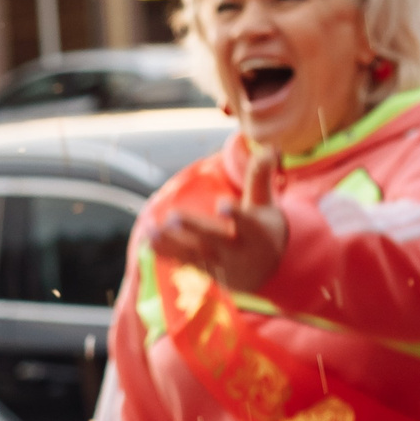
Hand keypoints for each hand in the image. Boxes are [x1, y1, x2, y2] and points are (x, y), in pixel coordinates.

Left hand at [142, 148, 287, 292]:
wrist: (269, 272)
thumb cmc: (264, 228)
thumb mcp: (266, 203)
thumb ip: (260, 176)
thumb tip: (271, 148)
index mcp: (256, 232)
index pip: (247, 222)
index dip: (235, 214)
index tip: (222, 204)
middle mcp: (239, 250)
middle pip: (215, 239)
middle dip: (193, 228)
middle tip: (172, 217)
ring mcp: (222, 264)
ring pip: (196, 254)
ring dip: (171, 243)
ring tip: (150, 230)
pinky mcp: (208, 271)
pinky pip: (186, 263)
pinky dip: (168, 253)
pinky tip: (148, 242)